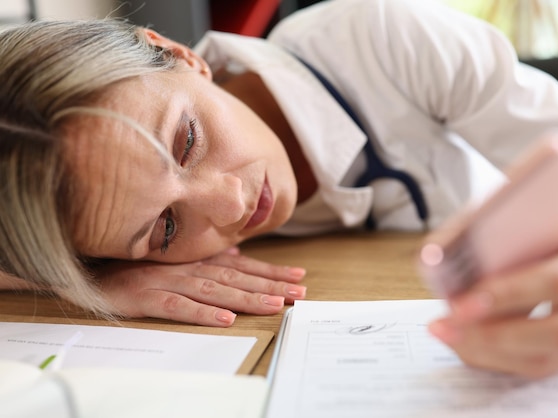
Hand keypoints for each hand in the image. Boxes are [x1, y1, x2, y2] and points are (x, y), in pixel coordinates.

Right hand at [96, 246, 306, 326]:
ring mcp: (168, 281)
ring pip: (214, 290)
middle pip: (235, 278)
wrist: (90, 271)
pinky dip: (201, 313)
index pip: (241, 266)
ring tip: (273, 305)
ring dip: (245, 298)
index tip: (298, 277)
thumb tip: (235, 255)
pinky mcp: (146, 296)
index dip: (270, 272)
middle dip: (269, 285)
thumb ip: (205, 259)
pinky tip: (225, 320)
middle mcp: (187, 268)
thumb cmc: (136, 267)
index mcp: (196, 261)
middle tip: (298, 293)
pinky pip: (178, 306)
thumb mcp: (175, 262)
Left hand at [428, 209, 557, 377]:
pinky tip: (461, 341)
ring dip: (489, 351)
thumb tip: (432, 256)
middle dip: (497, 332)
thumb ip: (485, 225)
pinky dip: (495, 358)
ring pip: (547, 359)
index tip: (462, 298)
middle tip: (447, 321)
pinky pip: (538, 367)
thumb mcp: (529, 210)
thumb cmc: (552, 226)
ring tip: (445, 332)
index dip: (510, 293)